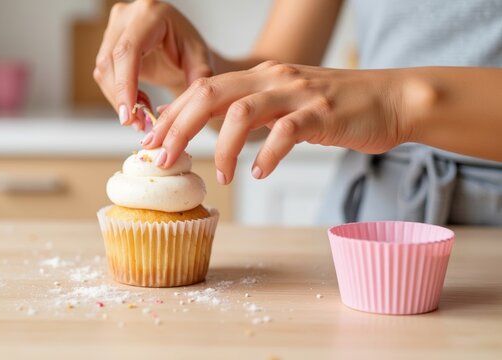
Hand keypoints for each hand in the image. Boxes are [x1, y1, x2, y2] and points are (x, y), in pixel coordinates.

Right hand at [93, 0, 212, 130]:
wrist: (179, 44)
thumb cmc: (190, 49)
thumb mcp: (200, 63)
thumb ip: (193, 85)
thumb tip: (169, 112)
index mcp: (152, 13)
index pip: (129, 50)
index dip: (125, 84)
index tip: (129, 114)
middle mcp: (128, 15)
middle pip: (111, 61)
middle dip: (121, 97)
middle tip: (138, 124)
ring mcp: (115, 27)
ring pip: (103, 70)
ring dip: (119, 99)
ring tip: (141, 118)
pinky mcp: (108, 41)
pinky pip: (104, 74)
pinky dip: (118, 95)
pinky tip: (136, 106)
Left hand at [142, 61, 409, 183]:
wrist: (390, 100)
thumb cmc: (335, 108)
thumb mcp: (285, 103)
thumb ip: (253, 111)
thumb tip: (214, 134)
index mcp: (259, 76)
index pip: (201, 88)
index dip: (171, 115)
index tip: (151, 141)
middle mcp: (273, 78)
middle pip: (210, 94)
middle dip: (179, 128)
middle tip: (163, 160)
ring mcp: (298, 94)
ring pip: (242, 112)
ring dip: (222, 148)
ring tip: (223, 177)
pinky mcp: (322, 114)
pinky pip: (285, 133)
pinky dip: (266, 155)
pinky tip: (259, 173)